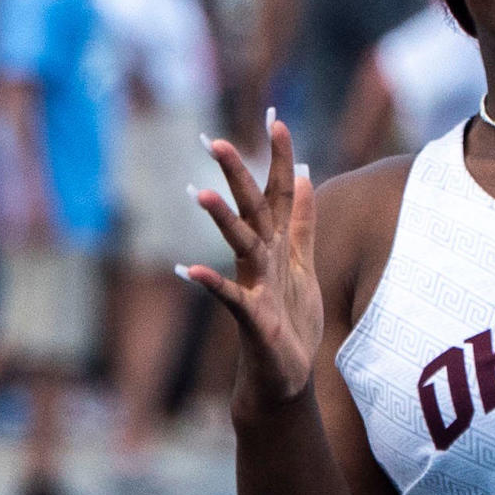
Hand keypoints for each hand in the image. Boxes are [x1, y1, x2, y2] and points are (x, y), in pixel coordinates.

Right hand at [175, 113, 323, 426]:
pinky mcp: (251, 318)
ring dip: (221, 221)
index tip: (276, 119)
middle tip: (217, 140)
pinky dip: (211, 285)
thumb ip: (303, 221)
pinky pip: (230, 298)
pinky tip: (189, 271)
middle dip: (238, 176)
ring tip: (202, 194)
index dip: (280, 158)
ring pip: (238, 245)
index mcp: (279, 244)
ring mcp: (254, 286)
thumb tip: (306, 175)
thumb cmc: (291, 320)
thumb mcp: (304, 262)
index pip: (280, 192)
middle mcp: (262, 259)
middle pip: (252, 209)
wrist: (284, 375)